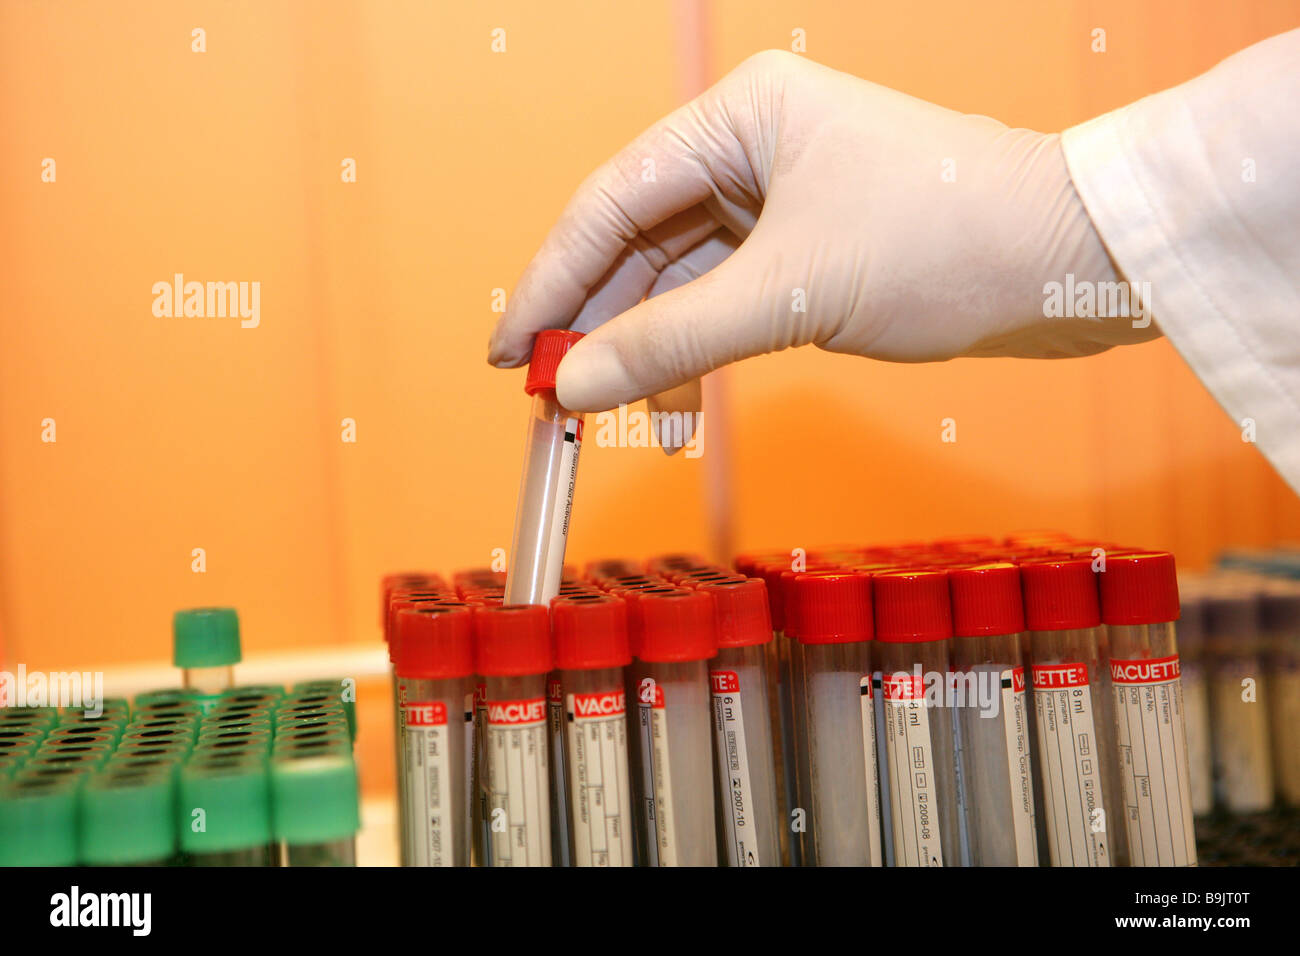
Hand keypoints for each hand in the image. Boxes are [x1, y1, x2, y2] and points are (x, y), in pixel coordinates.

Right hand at [489, 50, 1151, 418]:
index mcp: (740, 114)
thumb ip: (671, 341)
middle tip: (546, 393)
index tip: (509, 350)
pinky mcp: (808, 247)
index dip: (552, 280)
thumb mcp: (790, 295)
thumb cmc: (944, 241)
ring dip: (641, 343)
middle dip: (593, 320)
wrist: (1068, 263)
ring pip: (679, 274)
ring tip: (600, 409)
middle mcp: (753, 145)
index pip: (612, 199)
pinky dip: (693, 347)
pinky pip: (724, 297)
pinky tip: (665, 399)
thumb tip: (574, 384)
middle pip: (638, 238)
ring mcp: (781, 196)